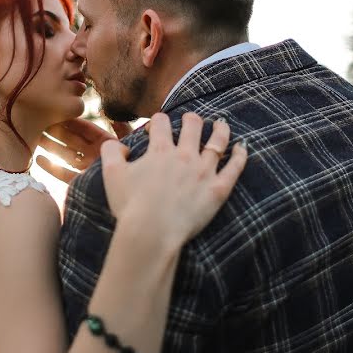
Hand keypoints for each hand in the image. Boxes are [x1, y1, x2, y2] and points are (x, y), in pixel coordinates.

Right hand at [36, 118, 132, 183]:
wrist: (133, 197)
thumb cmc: (134, 168)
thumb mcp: (130, 146)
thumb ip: (123, 130)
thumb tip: (114, 117)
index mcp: (105, 143)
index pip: (85, 129)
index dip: (72, 121)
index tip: (58, 112)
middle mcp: (93, 154)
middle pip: (71, 139)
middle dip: (57, 131)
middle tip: (40, 121)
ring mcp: (85, 168)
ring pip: (65, 154)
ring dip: (51, 146)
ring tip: (35, 137)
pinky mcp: (80, 182)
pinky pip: (63, 173)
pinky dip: (51, 167)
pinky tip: (39, 159)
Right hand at [101, 112, 246, 245]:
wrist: (151, 232)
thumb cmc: (129, 205)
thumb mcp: (110, 173)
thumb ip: (111, 151)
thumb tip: (121, 146)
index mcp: (160, 150)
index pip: (161, 122)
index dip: (157, 122)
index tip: (154, 129)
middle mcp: (184, 155)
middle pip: (192, 125)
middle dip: (190, 120)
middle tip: (190, 121)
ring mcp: (204, 172)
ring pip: (218, 141)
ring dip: (219, 129)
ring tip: (220, 124)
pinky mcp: (218, 190)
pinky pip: (235, 168)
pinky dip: (240, 154)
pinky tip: (242, 147)